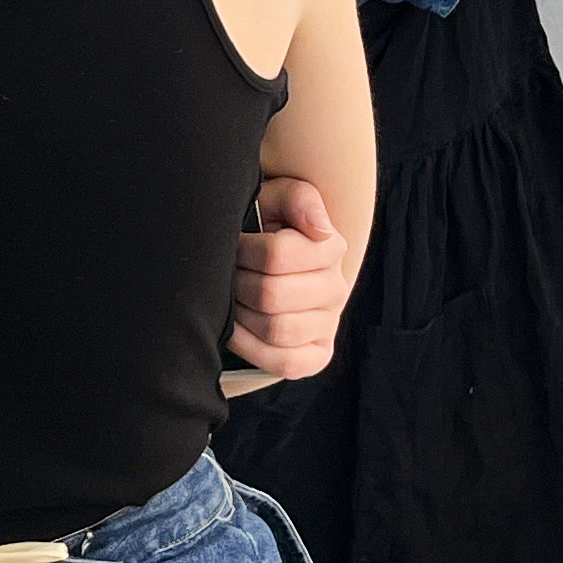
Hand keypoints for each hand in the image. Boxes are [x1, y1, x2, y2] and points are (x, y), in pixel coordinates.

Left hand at [230, 178, 349, 379]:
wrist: (270, 264)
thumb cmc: (268, 226)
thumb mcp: (278, 199)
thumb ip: (298, 200)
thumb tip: (320, 229)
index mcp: (330, 248)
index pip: (275, 255)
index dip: (242, 251)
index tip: (233, 246)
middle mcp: (336, 288)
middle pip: (271, 296)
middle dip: (237, 285)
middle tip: (226, 276)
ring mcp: (328, 324)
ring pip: (277, 330)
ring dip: (241, 316)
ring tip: (230, 300)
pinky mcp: (317, 355)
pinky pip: (285, 363)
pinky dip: (252, 349)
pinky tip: (235, 331)